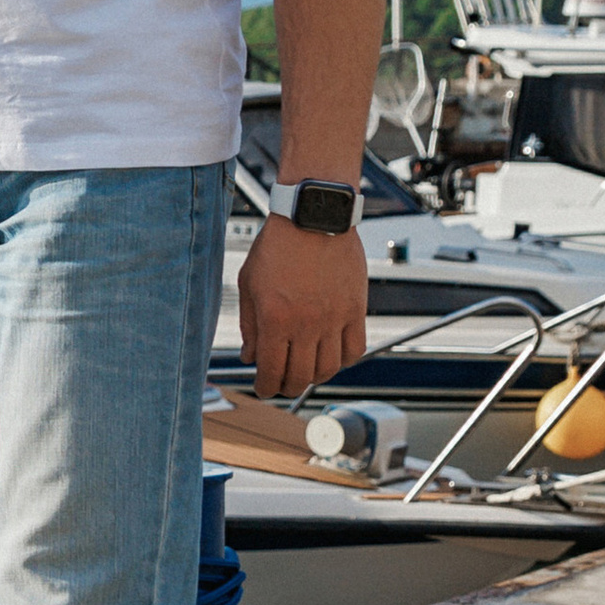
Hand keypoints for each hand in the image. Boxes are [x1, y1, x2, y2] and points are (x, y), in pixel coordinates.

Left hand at [237, 216, 368, 401]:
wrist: (313, 217)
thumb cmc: (277, 246)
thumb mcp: (249, 284)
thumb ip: (249, 325)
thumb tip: (250, 358)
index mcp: (275, 319)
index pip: (271, 371)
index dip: (265, 386)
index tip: (264, 388)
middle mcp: (306, 324)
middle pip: (300, 376)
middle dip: (287, 386)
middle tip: (282, 383)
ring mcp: (334, 318)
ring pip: (328, 368)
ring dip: (314, 377)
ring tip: (305, 371)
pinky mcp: (355, 310)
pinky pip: (354, 350)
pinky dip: (343, 361)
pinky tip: (331, 356)